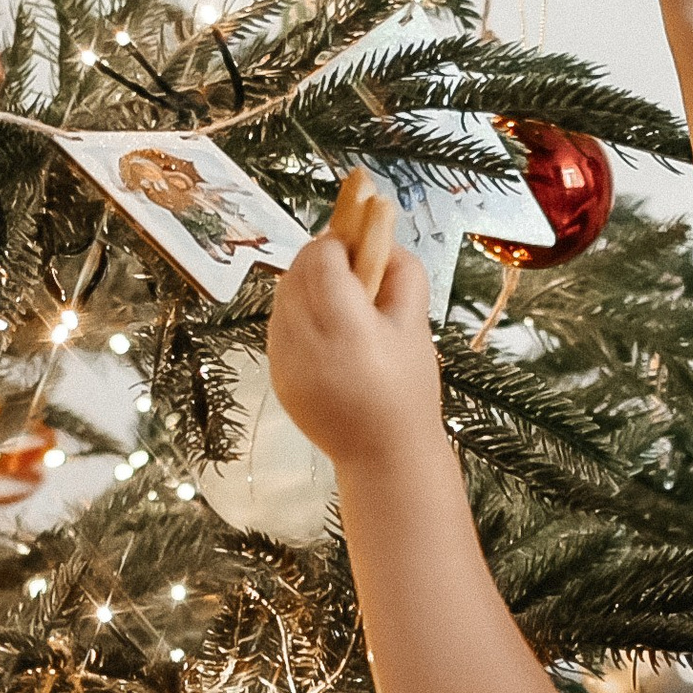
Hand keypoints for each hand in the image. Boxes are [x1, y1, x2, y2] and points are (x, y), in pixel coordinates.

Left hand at [266, 171, 442, 471]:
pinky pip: (280, 325)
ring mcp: (283, 357)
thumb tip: (382, 237)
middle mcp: (303, 336)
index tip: (360, 241)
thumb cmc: (408, 391)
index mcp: (342, 322)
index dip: (341, 239)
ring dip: (308, 284)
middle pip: (298, 269)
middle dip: (322, 258)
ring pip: (284, 294)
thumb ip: (403, 271)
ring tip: (341, 299)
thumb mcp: (416, 327)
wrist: (383, 456)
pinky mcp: (275, 374)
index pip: (323, 253)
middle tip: (352, 264)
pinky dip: (299, 315)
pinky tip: (328, 332)